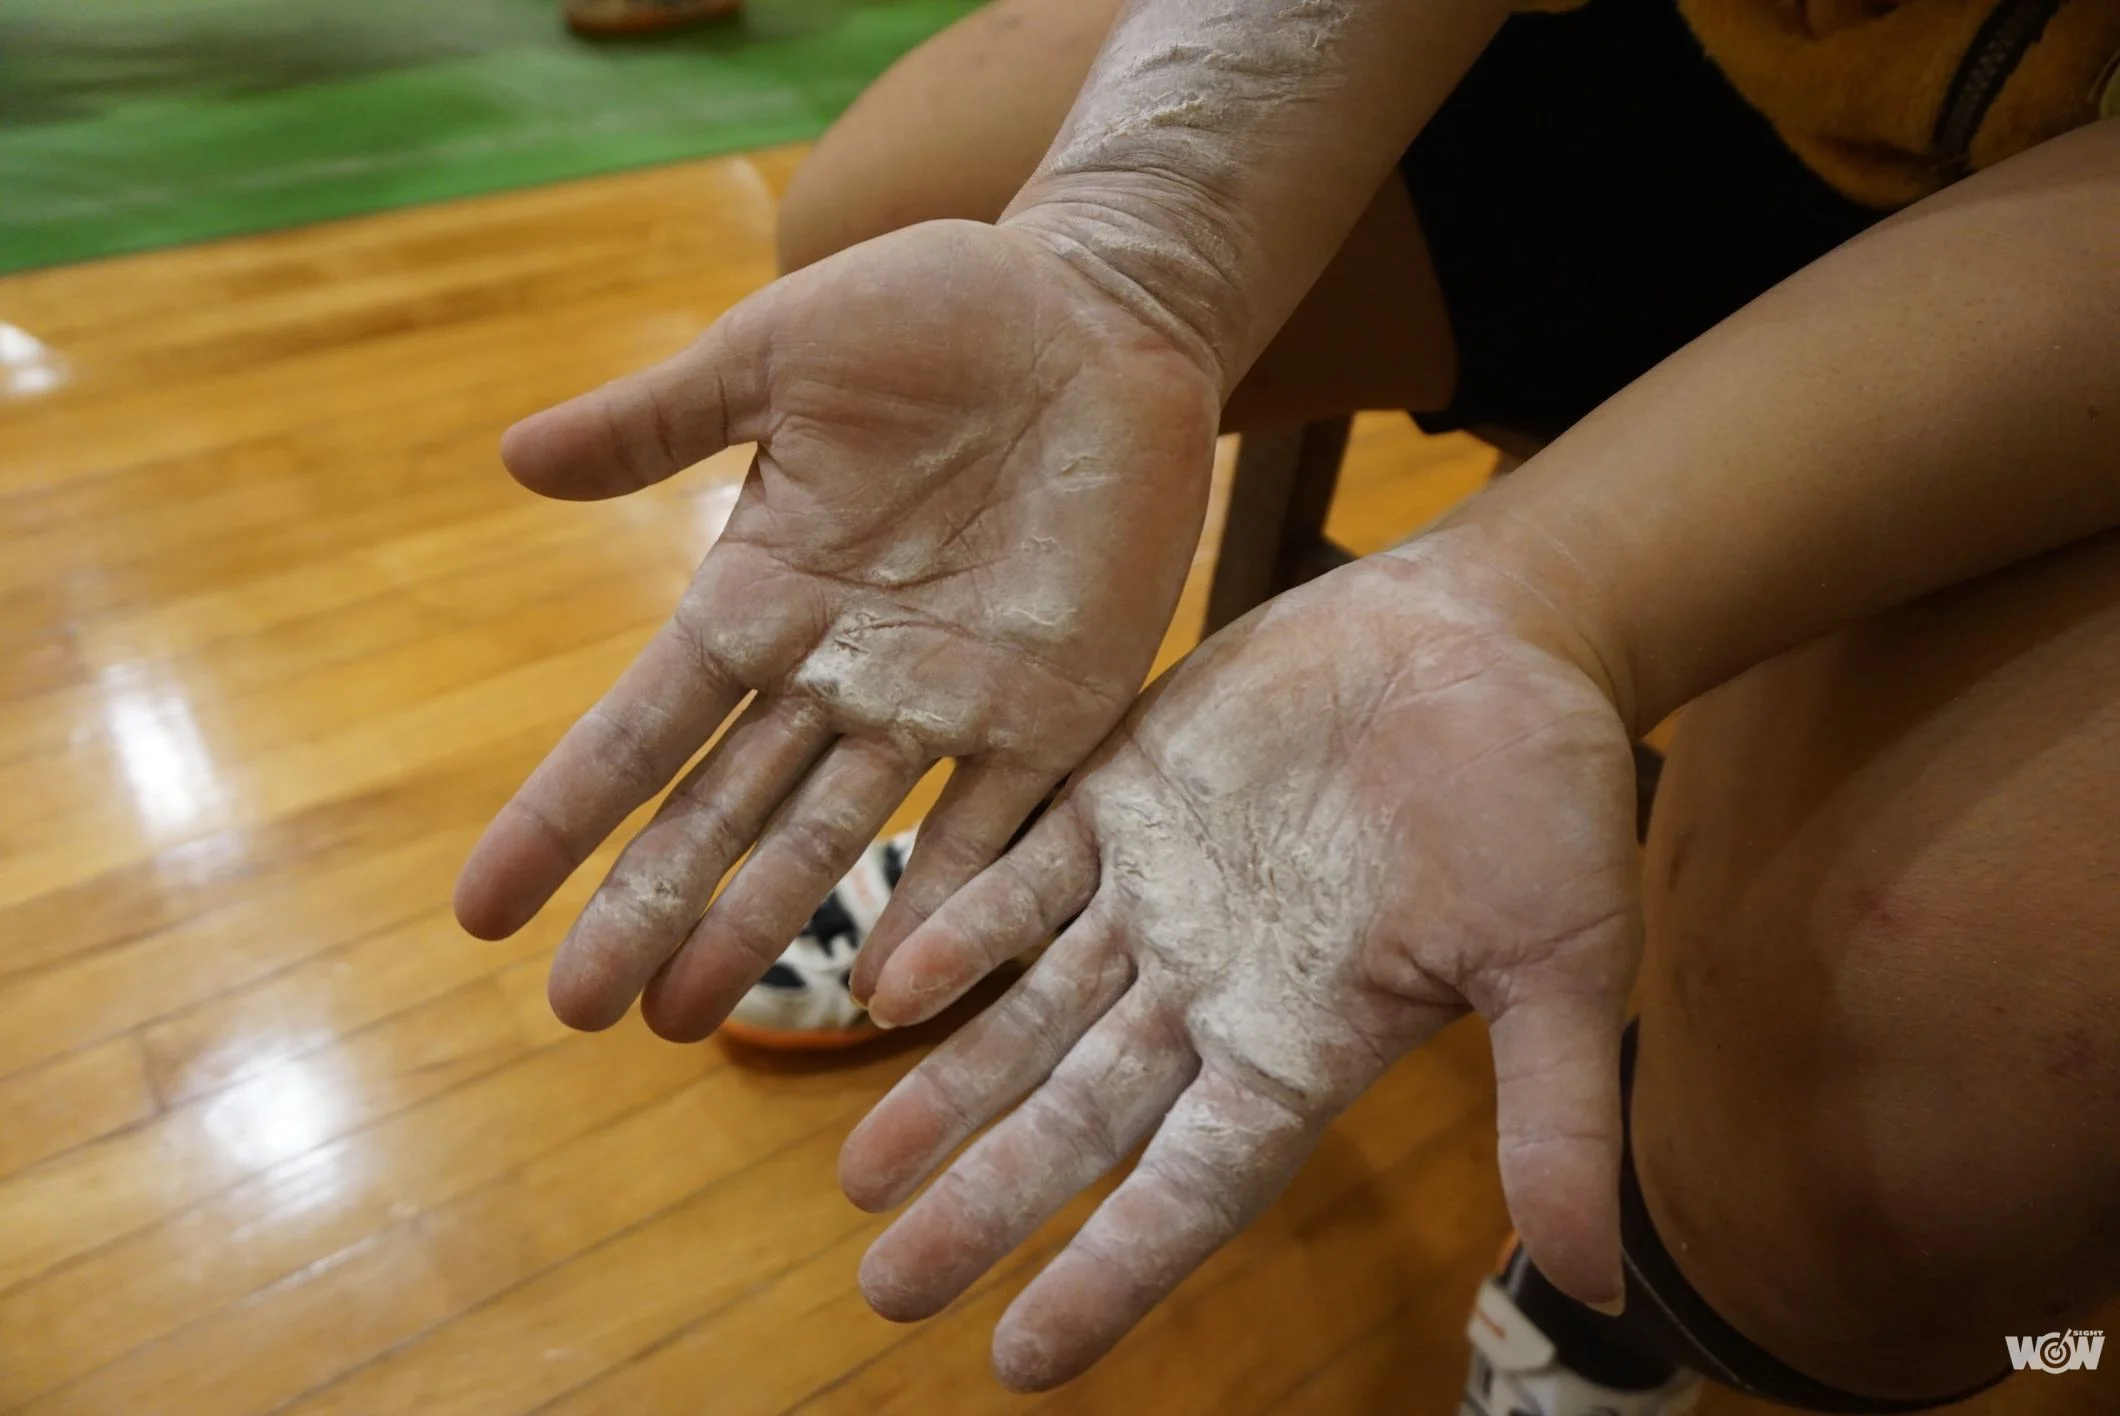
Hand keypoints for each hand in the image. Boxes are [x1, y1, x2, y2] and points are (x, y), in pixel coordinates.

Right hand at [453, 220, 1219, 1038]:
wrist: (1099, 309)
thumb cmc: (937, 312)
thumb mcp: (776, 356)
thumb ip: (659, 422)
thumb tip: (510, 460)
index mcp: (762, 592)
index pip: (641, 728)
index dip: (564, 817)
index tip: (481, 910)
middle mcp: (839, 671)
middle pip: (723, 812)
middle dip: (650, 908)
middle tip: (579, 1011)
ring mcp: (945, 700)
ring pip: (835, 841)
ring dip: (762, 928)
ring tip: (686, 1020)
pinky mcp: (1055, 708)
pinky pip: (997, 827)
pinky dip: (950, 905)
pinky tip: (895, 988)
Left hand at [840, 534, 1641, 1387]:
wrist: (1495, 631)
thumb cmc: (1548, 796)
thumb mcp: (1563, 960)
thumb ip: (1554, 1114)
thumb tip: (1597, 1286)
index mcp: (1307, 1043)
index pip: (1193, 1186)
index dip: (1109, 1270)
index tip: (1018, 1363)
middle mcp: (1213, 986)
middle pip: (1080, 1115)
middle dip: (986, 1201)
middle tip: (886, 1284)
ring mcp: (1159, 891)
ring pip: (1029, 1009)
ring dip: (948, 1083)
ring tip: (859, 1171)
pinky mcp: (1125, 791)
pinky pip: (1024, 872)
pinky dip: (958, 924)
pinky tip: (885, 985)